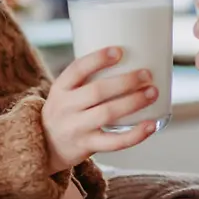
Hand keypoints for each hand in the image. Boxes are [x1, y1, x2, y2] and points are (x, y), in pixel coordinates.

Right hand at [44, 47, 158, 172]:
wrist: (46, 147)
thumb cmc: (66, 112)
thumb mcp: (65, 93)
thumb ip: (87, 79)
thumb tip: (129, 58)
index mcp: (60, 89)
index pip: (77, 69)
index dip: (98, 59)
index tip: (119, 51)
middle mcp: (66, 107)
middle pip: (97, 91)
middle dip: (125, 81)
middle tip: (146, 74)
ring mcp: (76, 128)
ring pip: (107, 113)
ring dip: (133, 102)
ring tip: (152, 93)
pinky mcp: (87, 146)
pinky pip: (114, 142)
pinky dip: (136, 134)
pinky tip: (151, 125)